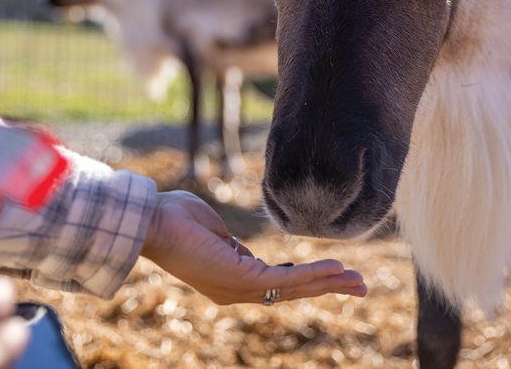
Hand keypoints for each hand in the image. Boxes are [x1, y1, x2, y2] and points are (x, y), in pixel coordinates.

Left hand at [141, 190, 365, 304]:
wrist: (150, 220)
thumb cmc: (174, 218)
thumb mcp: (213, 233)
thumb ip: (231, 243)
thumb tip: (239, 246)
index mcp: (230, 279)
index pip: (277, 284)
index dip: (308, 279)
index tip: (333, 274)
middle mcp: (235, 291)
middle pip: (292, 292)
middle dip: (328, 288)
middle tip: (360, 287)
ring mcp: (237, 288)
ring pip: (293, 288)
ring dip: (329, 283)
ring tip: (357, 282)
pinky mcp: (238, 279)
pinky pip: (284, 279)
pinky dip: (312, 274)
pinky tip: (335, 270)